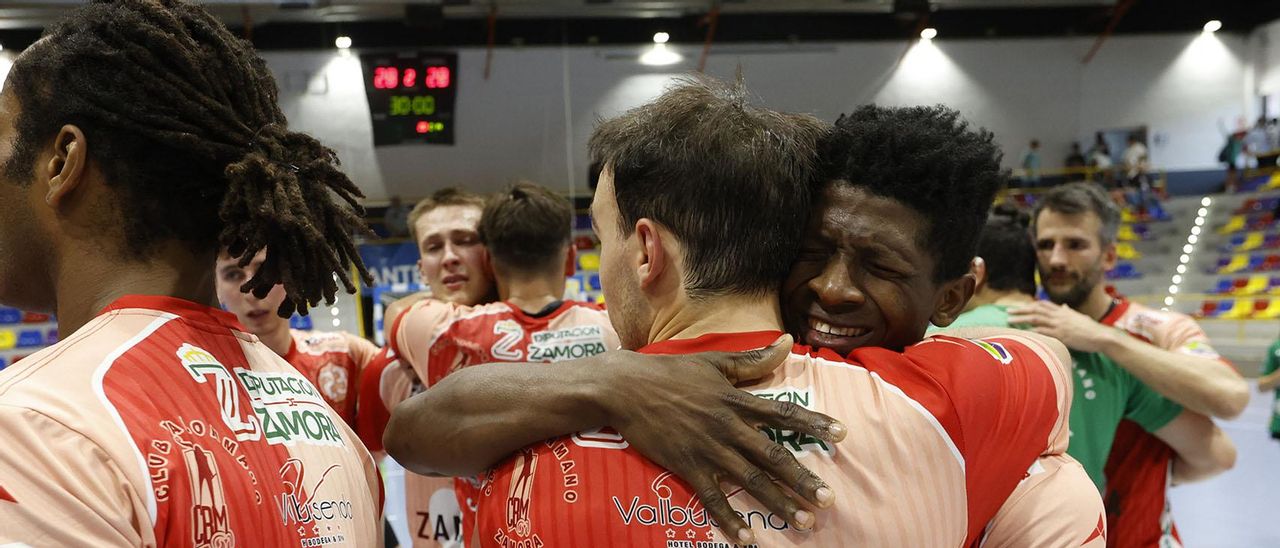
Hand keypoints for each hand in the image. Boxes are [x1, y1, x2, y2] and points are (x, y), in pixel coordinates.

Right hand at [599, 334, 845, 543]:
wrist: (625, 387)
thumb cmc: (669, 372)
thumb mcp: (714, 361)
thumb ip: (753, 360)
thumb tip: (787, 342)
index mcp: (736, 399)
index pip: (784, 412)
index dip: (815, 423)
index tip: (842, 435)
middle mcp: (727, 426)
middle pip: (773, 456)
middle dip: (802, 479)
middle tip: (828, 500)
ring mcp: (707, 448)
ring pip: (750, 480)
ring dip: (778, 503)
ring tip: (803, 522)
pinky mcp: (686, 466)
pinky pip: (712, 498)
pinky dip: (729, 519)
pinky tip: (747, 539)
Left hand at [1008, 301, 1115, 352]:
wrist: (1101, 336)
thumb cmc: (1091, 328)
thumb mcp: (1079, 317)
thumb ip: (1069, 311)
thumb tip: (1065, 306)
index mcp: (1063, 311)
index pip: (1042, 304)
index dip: (1029, 305)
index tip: (1019, 306)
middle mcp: (1059, 315)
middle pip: (1035, 310)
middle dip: (1020, 310)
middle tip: (1007, 312)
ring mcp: (1059, 325)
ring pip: (1035, 319)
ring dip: (1020, 319)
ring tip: (1009, 321)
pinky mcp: (1060, 335)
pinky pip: (1042, 332)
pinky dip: (1031, 331)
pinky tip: (1022, 332)